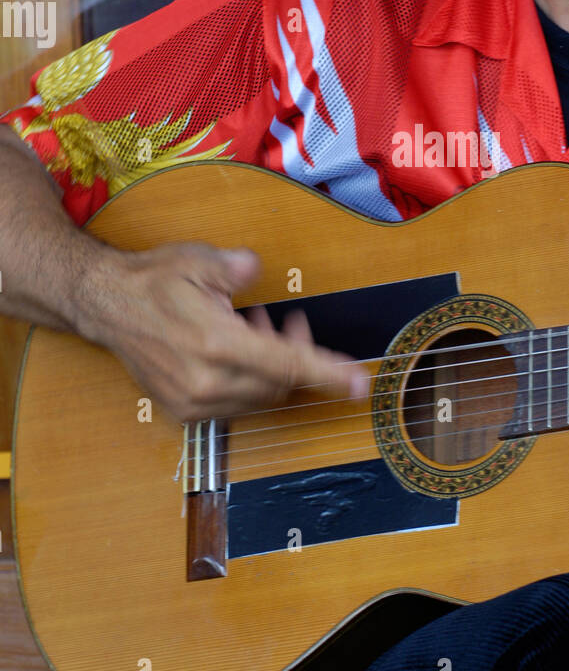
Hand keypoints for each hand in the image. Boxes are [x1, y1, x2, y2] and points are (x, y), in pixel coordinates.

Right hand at [78, 241, 367, 421]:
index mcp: (217, 343)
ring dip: (271, 367)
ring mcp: (194, 401)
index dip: (329, 374)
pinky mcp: (184, 411)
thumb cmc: (154, 281)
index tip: (360, 384)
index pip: (288, 365)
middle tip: (291, 320)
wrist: (107, 306)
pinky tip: (236, 349)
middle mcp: (207, 380)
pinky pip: (237, 404)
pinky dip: (248, 380)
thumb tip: (256, 268)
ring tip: (255, 327)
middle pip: (280, 382)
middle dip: (297, 354)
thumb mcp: (199, 260)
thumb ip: (237, 267)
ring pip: (261, 396)